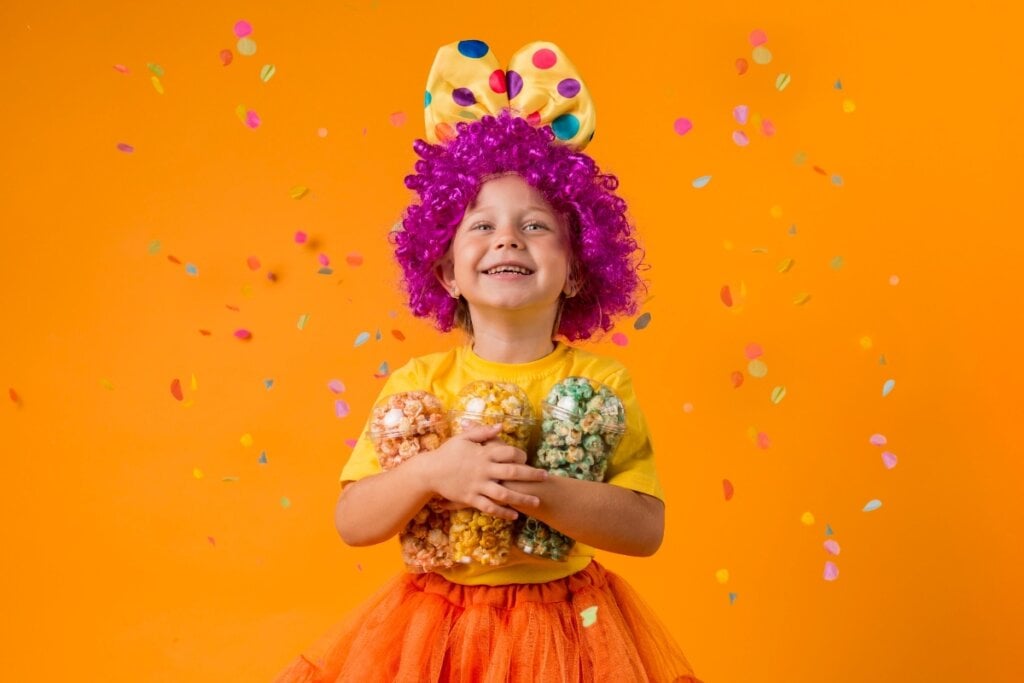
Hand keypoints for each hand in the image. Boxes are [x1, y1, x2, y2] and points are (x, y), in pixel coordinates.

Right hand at [421, 423, 546, 520]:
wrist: (429, 471)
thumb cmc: (447, 453)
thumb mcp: (463, 438)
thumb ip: (483, 432)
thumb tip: (501, 426)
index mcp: (483, 453)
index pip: (508, 452)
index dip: (521, 454)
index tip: (526, 457)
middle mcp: (484, 470)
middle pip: (513, 472)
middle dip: (531, 475)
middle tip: (545, 476)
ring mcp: (478, 486)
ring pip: (505, 493)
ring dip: (523, 498)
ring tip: (537, 501)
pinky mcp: (471, 499)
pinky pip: (490, 507)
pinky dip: (503, 512)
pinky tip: (515, 515)